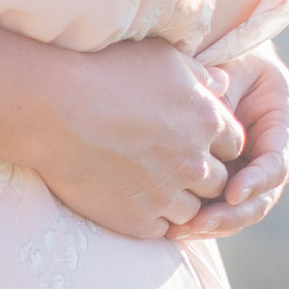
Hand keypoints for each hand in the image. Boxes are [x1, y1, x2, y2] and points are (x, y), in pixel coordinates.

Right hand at [30, 39, 245, 241]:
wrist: (54, 112)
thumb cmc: (106, 73)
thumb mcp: (162, 58)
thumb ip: (201, 75)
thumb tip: (222, 85)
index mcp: (207, 123)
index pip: (235, 146)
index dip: (216, 144)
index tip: (194, 141)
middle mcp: (194, 163)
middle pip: (219, 182)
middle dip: (203, 175)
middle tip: (175, 166)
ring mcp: (166, 195)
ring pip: (193, 211)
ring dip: (179, 201)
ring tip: (153, 186)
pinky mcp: (137, 220)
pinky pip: (161, 229)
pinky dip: (152, 218)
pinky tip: (133, 200)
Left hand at [170, 51, 288, 244]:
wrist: (214, 66)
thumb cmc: (225, 59)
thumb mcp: (229, 69)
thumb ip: (222, 95)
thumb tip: (209, 113)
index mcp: (283, 126)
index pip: (277, 162)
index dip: (258, 180)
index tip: (233, 192)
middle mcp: (272, 156)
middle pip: (262, 197)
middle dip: (233, 214)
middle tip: (203, 222)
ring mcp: (250, 174)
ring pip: (241, 211)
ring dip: (215, 224)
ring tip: (184, 229)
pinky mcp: (226, 184)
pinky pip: (218, 210)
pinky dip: (200, 221)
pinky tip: (175, 228)